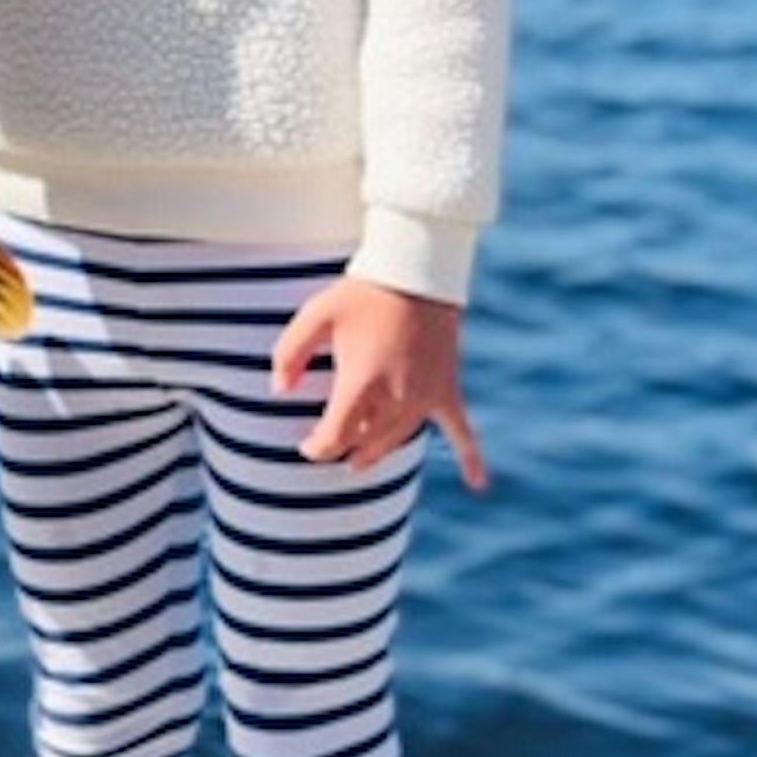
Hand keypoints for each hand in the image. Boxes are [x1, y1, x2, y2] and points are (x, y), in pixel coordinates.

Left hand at [270, 277, 488, 489]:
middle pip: (365, 442)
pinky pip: (462, 430)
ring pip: (398, 440)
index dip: (317, 448)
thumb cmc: (363, 293)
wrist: (418, 272)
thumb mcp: (315, 314)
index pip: (336, 435)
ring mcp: (425, 396)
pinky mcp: (447, 389)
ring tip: (360, 459)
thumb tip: (278, 390)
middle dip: (344, 447)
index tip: (306, 446)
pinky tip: (478, 484)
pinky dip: (471, 458)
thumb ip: (289, 353)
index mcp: (363, 382)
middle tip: (330, 446)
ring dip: (376, 451)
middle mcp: (397, 397)